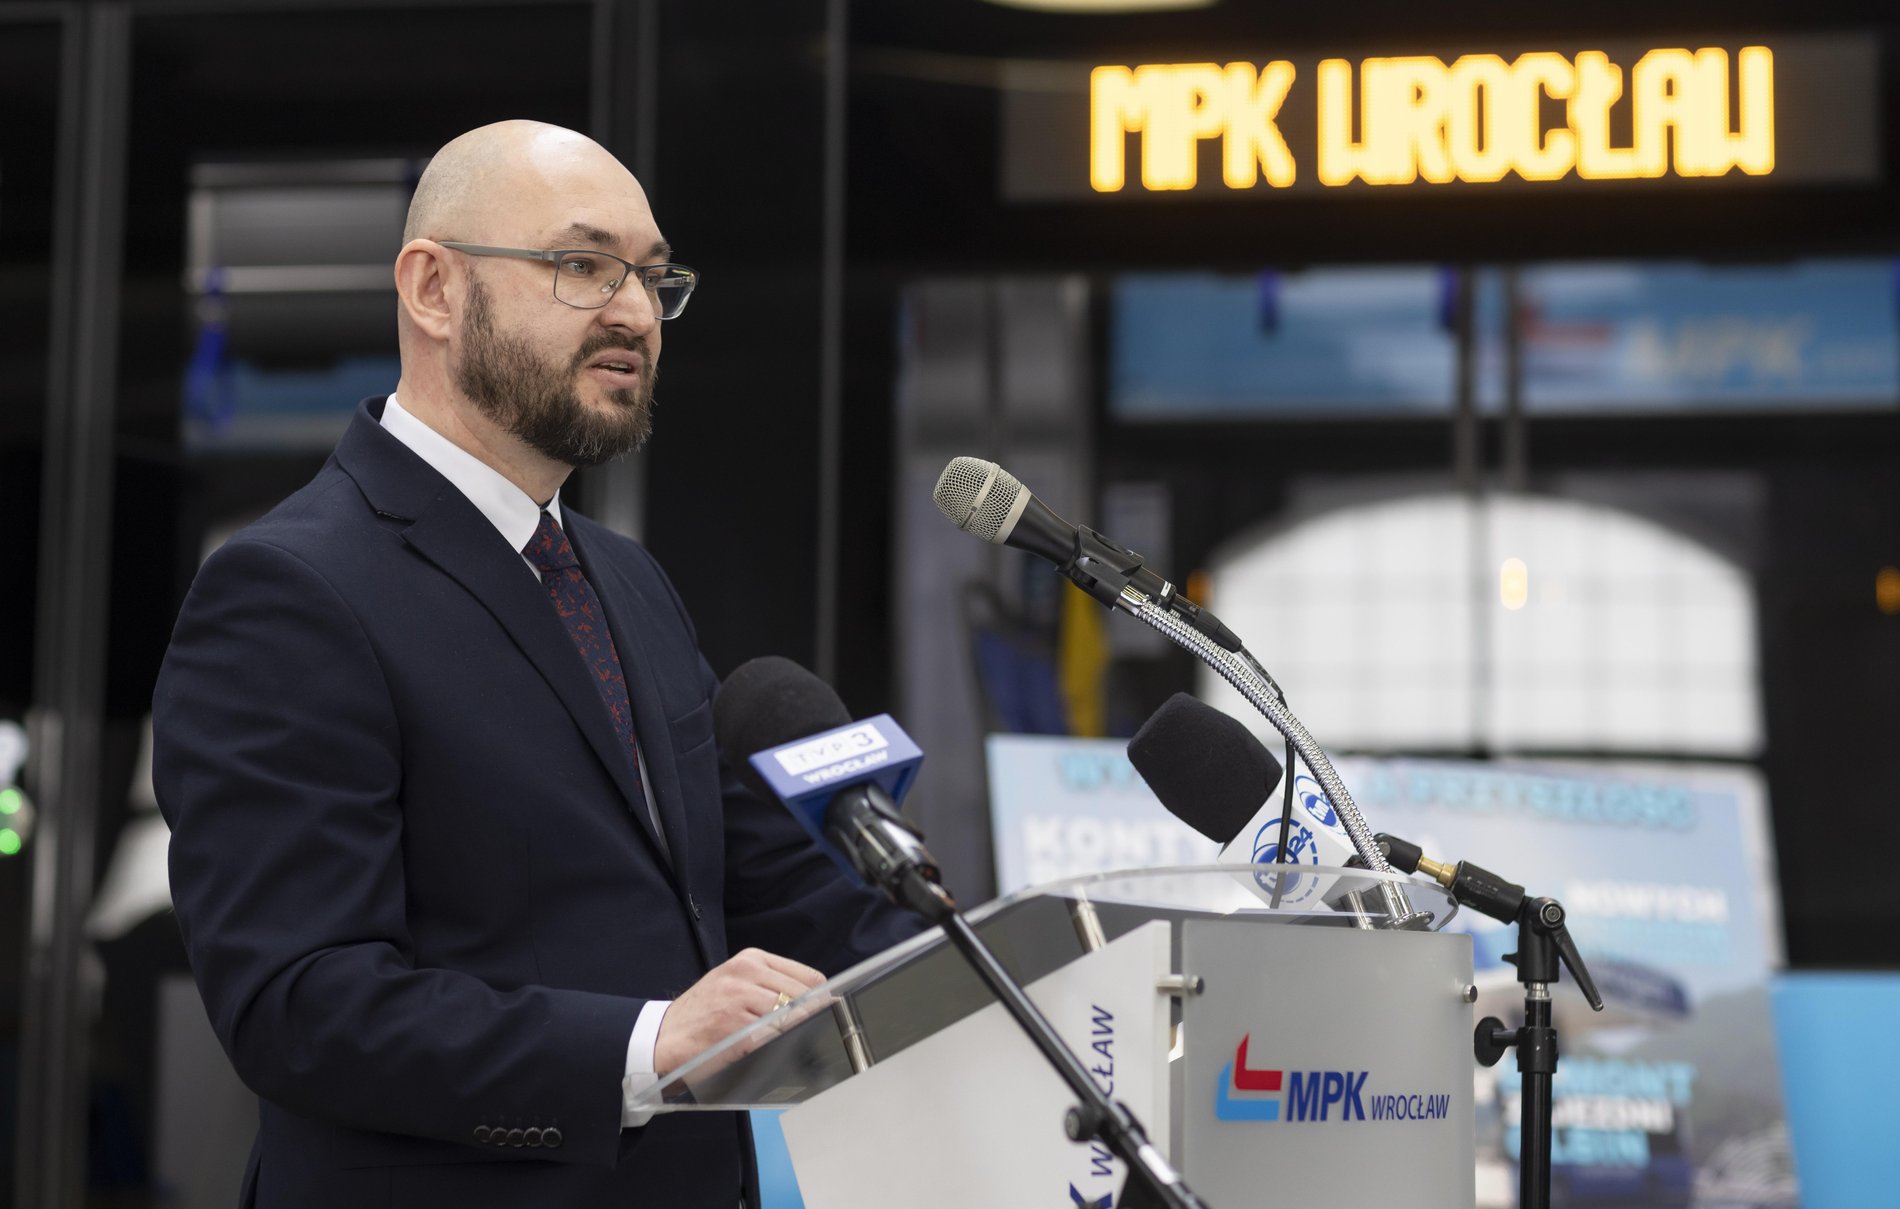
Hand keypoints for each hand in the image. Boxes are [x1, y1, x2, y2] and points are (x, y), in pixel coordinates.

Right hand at [653, 947, 825, 1074]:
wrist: (662, 1037)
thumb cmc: (703, 1014)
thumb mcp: (735, 985)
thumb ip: (772, 987)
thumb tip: (819, 1002)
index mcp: (751, 960)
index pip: (808, 977)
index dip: (822, 1000)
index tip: (827, 1015)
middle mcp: (746, 973)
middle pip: (805, 997)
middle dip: (814, 1018)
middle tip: (818, 1035)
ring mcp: (739, 999)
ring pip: (792, 1016)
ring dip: (799, 1034)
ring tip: (797, 1046)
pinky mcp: (734, 1026)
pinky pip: (774, 1036)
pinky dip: (781, 1047)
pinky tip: (778, 1053)